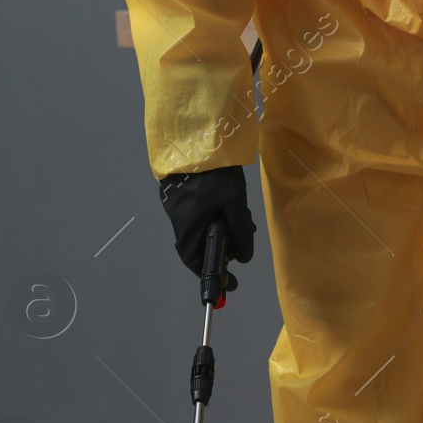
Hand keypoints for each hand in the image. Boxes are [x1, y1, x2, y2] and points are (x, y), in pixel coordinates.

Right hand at [158, 165, 255, 290]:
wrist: (197, 138)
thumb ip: (241, 233)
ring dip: (223, 229)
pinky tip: (233, 206)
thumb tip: (243, 258)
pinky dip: (217, 216)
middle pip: (200, 245)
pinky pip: (200, 213)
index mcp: (189, 226)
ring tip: (244, 221)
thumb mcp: (236, 205)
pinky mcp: (182, 192)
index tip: (228, 284)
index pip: (195, 260)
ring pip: (203, 227)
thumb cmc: (216, 174)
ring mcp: (178, 204)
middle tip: (241, 246)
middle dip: (223, 249)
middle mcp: (179, 219)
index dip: (211, 275)